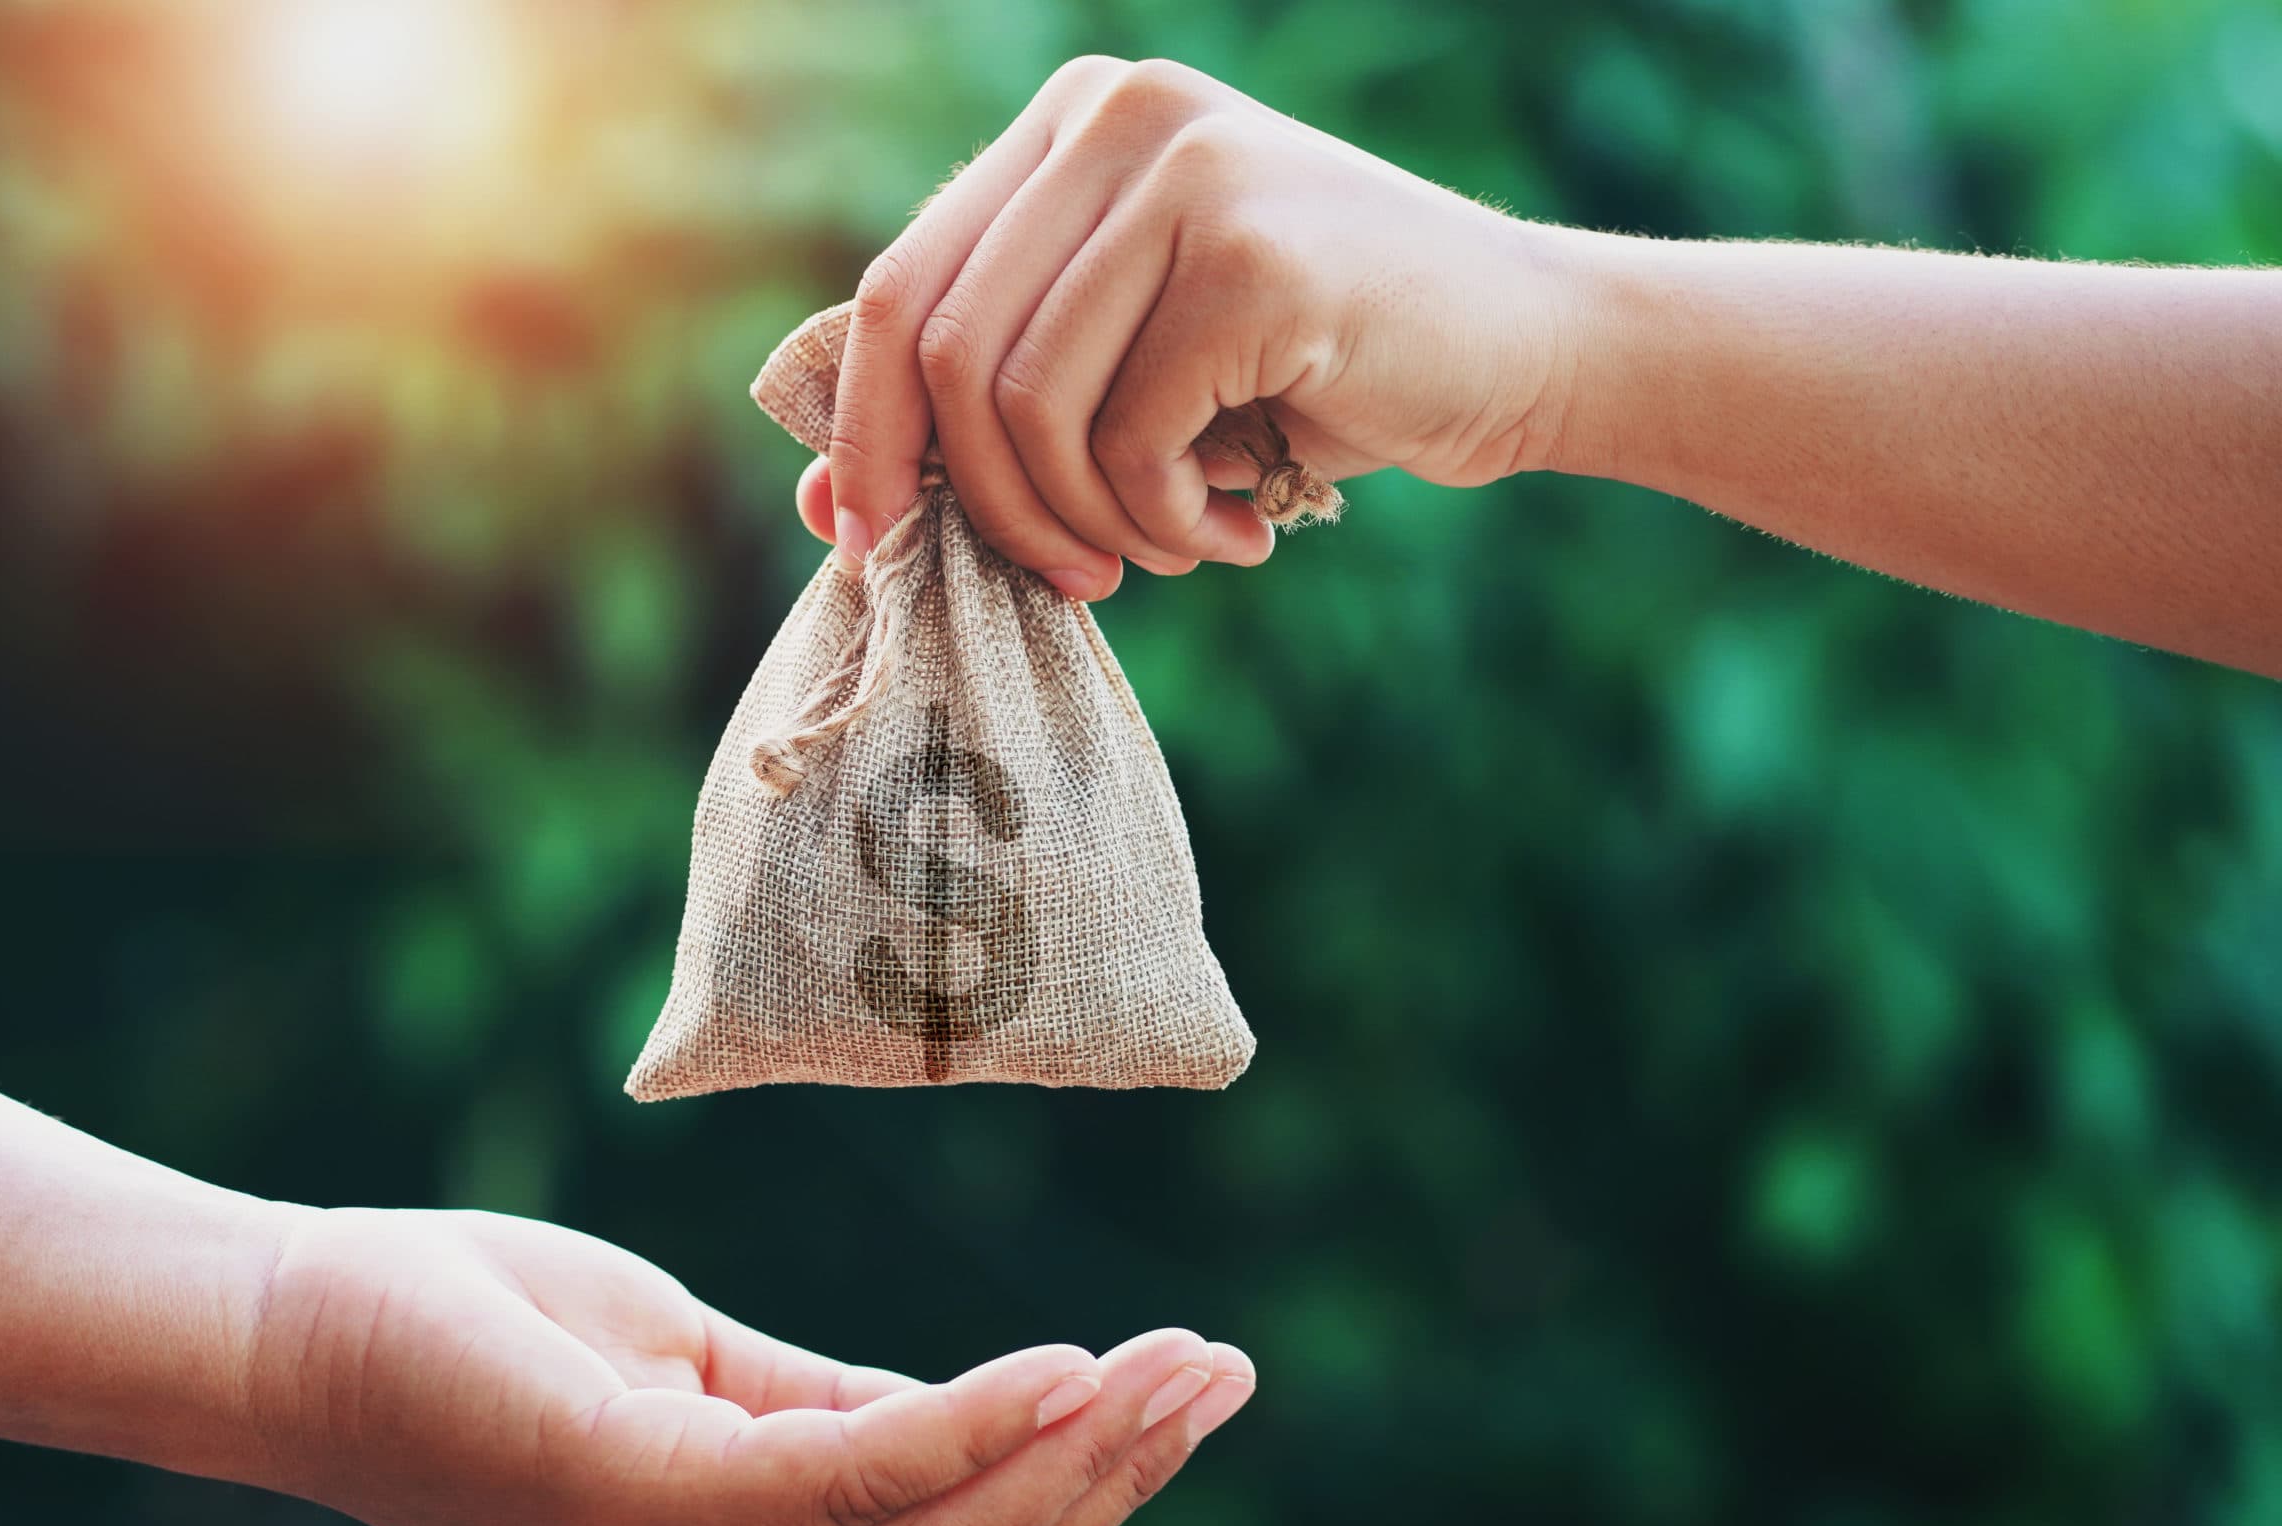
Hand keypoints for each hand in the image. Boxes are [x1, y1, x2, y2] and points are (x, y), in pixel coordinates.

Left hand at [241, 1206, 1253, 1525]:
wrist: (294, 1326)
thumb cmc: (488, 1338)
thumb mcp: (693, 1372)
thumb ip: (827, 1411)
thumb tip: (982, 1404)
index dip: (1085, 1491)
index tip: (1191, 1394)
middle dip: (1116, 1481)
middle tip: (1229, 1379)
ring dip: (1075, 1456)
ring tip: (1184, 1371)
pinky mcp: (634, 1496)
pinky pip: (840, 1478)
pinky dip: (966, 1426)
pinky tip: (1059, 1370)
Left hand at [797, 54, 1577, 599]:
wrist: (1531, 351)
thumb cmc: (1316, 379)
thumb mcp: (1131, 384)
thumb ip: (989, 418)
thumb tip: (822, 509)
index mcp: (1071, 128)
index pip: (899, 284)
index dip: (864, 431)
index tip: (871, 543)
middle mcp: (1116, 118)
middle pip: (941, 350)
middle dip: (987, 504)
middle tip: (1069, 579)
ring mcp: (1186, 172)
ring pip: (1024, 404)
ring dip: (1087, 521)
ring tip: (1170, 546)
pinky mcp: (1251, 254)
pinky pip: (1129, 437)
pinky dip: (1164, 521)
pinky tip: (1236, 527)